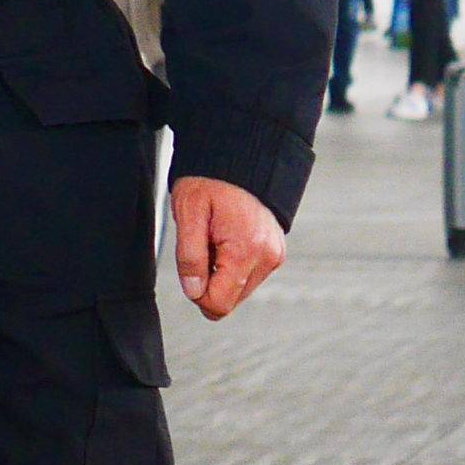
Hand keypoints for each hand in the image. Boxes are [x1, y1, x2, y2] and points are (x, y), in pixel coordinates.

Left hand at [171, 174, 288, 319]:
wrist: (241, 160)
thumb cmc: (211, 182)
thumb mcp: (189, 214)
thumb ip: (190, 257)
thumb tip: (194, 292)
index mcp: (246, 251)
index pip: (219, 304)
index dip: (196, 294)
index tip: (190, 268)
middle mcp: (267, 257)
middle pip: (230, 301)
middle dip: (208, 282)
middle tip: (202, 247)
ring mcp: (274, 256)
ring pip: (238, 290)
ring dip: (220, 273)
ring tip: (214, 240)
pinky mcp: (275, 253)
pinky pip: (248, 276)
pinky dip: (232, 265)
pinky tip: (225, 240)